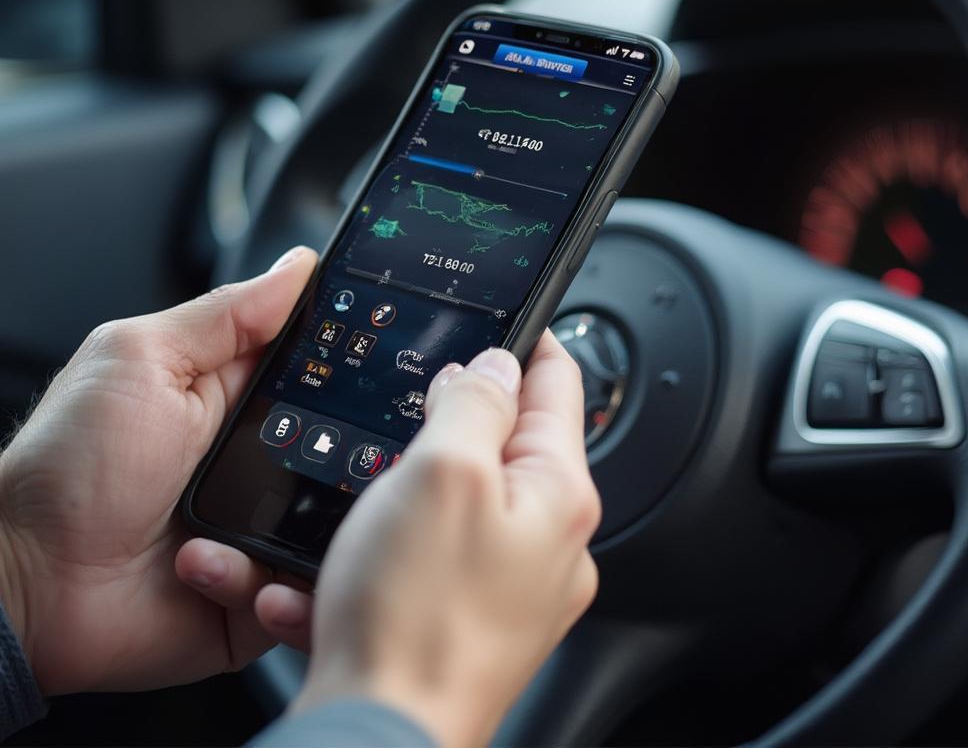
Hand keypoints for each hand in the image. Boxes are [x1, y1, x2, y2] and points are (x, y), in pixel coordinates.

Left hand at [0, 246, 317, 694]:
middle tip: (305, 451)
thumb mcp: (143, 361)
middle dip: (350, 450)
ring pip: (336, 523)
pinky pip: (300, 591)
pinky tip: (205, 566)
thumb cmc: (66, 467)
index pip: (323, 368)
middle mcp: (263, 461)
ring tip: (242, 521)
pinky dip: (268, 588)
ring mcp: (262, 529)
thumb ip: (228, 315)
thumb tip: (299, 265)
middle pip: (347, 446)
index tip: (381, 359)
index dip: (354, 362)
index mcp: (239, 397)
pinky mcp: (255, 593)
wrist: (22, 586)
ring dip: (307, 525)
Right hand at [277, 332, 600, 747]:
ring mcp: (515, 584)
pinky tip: (357, 556)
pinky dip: (396, 542)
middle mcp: (550, 541)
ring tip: (373, 493)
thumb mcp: (443, 472)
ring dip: (416, 483)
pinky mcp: (474, 616)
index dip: (528, 339)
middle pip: (511, 441)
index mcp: (558, 493)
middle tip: (411, 408)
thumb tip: (496, 365)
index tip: (510, 313)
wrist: (378, 734)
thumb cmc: (416, 615)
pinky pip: (438, 553)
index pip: (557, 384)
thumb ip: (477, 402)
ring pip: (467, 497)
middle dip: (458, 416)